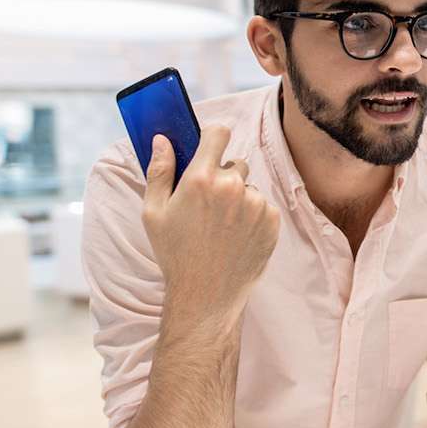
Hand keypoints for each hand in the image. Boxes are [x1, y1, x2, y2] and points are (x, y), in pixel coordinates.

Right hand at [142, 128, 280, 327]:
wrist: (206, 295)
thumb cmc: (175, 253)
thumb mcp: (154, 212)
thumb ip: (159, 170)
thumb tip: (162, 139)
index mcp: (202, 178)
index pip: (218, 133)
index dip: (213, 137)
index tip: (209, 148)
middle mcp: (233, 187)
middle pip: (234, 163)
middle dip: (222, 176)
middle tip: (207, 205)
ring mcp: (256, 204)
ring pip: (248, 187)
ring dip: (238, 198)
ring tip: (221, 227)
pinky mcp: (272, 221)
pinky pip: (262, 206)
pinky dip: (252, 216)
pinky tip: (235, 236)